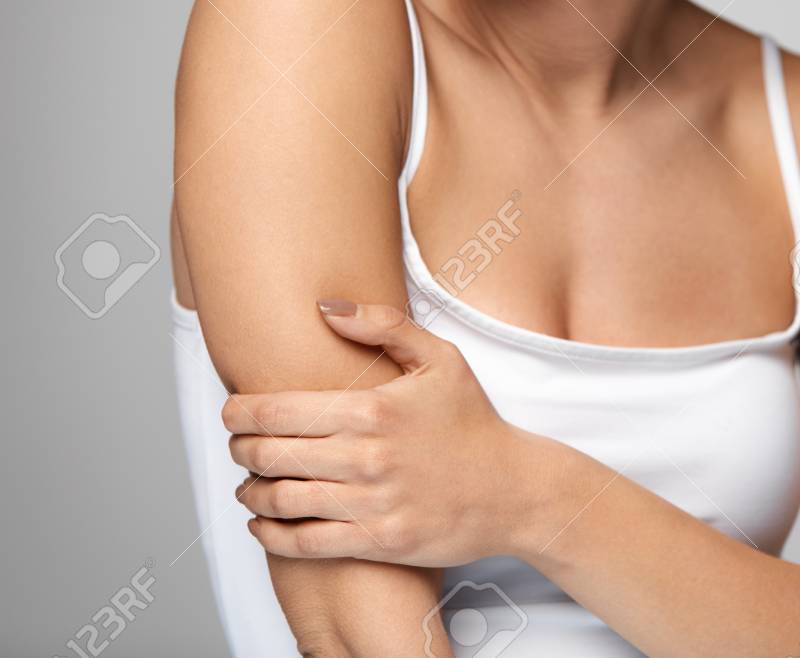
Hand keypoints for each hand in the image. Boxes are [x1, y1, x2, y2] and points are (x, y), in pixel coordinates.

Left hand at [224, 299, 546, 565]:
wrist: (516, 490)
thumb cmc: (474, 424)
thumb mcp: (441, 359)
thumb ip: (383, 325)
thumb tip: (325, 307)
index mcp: (373, 410)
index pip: (278, 410)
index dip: (239, 411)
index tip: (232, 411)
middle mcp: (366, 458)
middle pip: (269, 455)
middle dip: (241, 449)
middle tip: (239, 445)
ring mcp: (372, 503)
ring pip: (280, 500)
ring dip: (251, 492)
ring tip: (249, 484)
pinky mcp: (378, 541)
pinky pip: (304, 543)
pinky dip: (270, 535)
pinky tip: (262, 524)